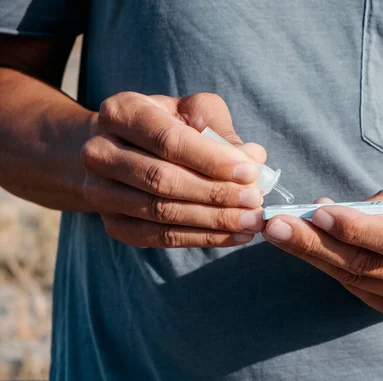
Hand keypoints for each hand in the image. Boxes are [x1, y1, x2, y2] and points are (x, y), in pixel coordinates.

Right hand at [80, 92, 266, 247]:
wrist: (123, 149)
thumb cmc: (169, 124)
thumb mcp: (194, 111)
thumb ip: (221, 130)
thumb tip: (252, 158)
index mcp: (122, 111)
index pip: (169, 140)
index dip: (211, 160)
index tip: (250, 173)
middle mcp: (100, 151)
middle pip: (162, 180)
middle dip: (215, 194)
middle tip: (255, 202)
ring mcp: (99, 191)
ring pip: (161, 213)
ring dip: (213, 221)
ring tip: (251, 222)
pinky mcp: (112, 224)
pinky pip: (159, 238)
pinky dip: (201, 238)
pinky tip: (234, 236)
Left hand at [263, 190, 382, 315]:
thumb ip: (370, 207)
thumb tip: (320, 210)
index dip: (352, 228)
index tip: (314, 213)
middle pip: (364, 263)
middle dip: (313, 244)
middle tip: (275, 226)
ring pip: (354, 278)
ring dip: (312, 256)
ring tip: (279, 235)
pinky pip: (356, 288)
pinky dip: (329, 267)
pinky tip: (305, 249)